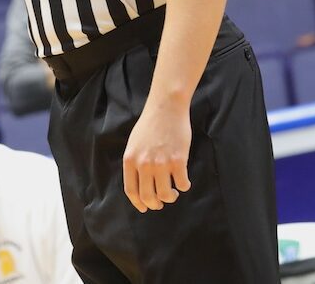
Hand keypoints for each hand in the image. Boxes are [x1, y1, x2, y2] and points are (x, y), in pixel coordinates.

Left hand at [122, 98, 191, 212]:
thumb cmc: (150, 123)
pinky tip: (184, 181)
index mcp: (130, 160)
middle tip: (160, 202)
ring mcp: (161, 163)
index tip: (145, 207)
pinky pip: (182, 184)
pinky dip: (184, 186)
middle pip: (148, 197)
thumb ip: (135, 162)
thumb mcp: (134, 143)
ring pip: (166, 195)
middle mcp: (144, 164)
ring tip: (172, 191)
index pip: (131, 191)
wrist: (166, 107)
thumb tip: (139, 183)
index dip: (139, 203)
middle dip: (155, 204)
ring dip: (170, 197)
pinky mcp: (178, 161)